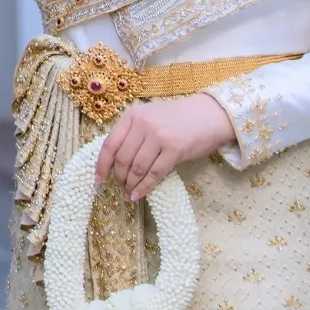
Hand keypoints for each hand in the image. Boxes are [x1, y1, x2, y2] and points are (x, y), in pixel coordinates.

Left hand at [94, 94, 235, 202]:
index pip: (109, 144)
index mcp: (132, 116)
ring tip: (129, 194)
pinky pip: (154, 174)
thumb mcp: (150, 117)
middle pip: (122, 159)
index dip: (102, 166)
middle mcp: (143, 124)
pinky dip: (144, 187)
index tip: (99, 181)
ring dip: (130, 185)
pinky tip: (139, 195)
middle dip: (118, 178)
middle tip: (120, 188)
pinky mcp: (174, 149)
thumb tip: (114, 162)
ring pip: (136, 168)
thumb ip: (132, 133)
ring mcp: (159, 136)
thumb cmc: (178, 119)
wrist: (210, 114)